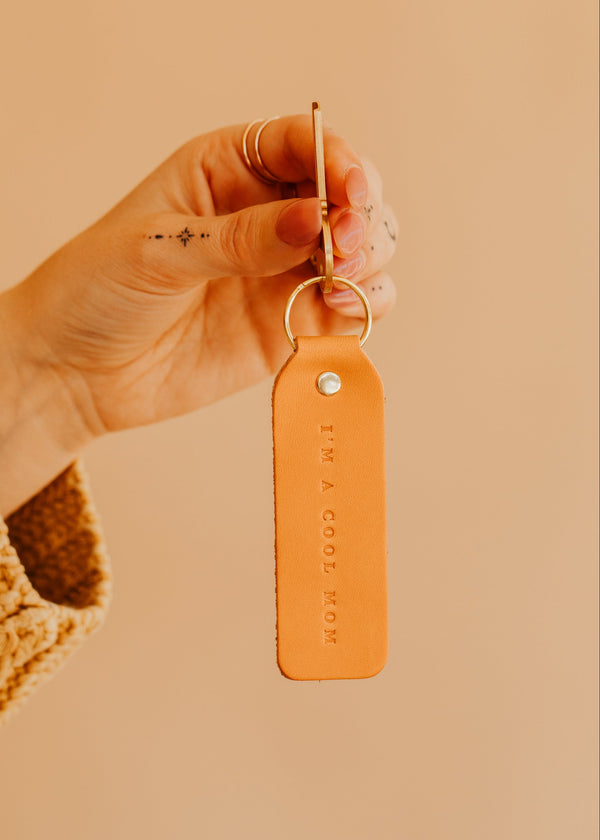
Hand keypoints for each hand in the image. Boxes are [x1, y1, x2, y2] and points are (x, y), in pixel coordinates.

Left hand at [0, 114, 396, 512]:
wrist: (78, 371)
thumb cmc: (99, 290)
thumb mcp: (158, 250)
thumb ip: (240, 239)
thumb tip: (313, 222)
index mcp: (228, 170)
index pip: (303, 145)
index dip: (337, 161)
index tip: (349, 192)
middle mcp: (266, 216)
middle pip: (347, 196)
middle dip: (360, 215)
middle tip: (341, 247)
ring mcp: (283, 271)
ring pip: (362, 250)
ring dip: (369, 259)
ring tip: (339, 281)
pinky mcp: (292, 323)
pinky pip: (351, 308)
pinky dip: (364, 307)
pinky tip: (340, 310)